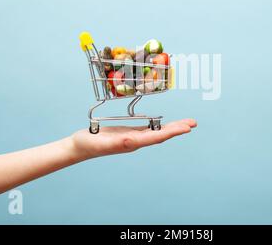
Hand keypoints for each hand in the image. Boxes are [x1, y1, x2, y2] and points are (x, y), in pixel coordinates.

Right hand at [70, 119, 196, 159]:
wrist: (79, 147)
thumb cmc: (88, 143)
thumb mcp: (103, 142)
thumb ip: (118, 142)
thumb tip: (133, 140)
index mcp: (132, 143)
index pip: (156, 137)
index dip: (172, 132)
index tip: (186, 128)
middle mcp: (136, 141)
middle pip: (161, 135)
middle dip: (177, 128)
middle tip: (193, 123)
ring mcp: (133, 138)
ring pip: (156, 132)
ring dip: (172, 127)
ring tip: (186, 124)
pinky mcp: (128, 134)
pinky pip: (148, 130)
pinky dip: (159, 126)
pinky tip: (165, 125)